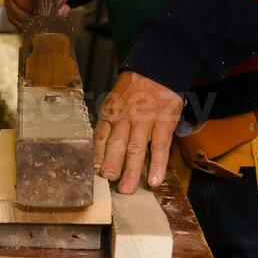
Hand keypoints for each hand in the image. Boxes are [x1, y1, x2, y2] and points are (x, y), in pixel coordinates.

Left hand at [95, 70, 183, 193]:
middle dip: (111, 164)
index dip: (97, 154)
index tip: (94, 171)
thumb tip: (98, 149)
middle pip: (116, 143)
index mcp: (111, 112)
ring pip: (137, 148)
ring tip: (128, 189)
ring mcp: (145, 119)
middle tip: (108, 181)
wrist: (158, 68)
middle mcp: (126, 116)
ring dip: (132, 170)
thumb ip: (109, 123)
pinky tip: (155, 179)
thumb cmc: (134, 89)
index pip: (100, 135)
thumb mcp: (115, 100)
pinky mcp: (164, 121)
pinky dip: (158, 164)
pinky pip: (160, 145)